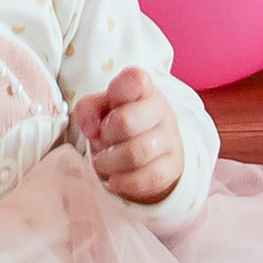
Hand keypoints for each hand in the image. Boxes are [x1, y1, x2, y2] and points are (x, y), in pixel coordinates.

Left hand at [72, 63, 184, 204]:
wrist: (150, 152)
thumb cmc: (119, 124)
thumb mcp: (100, 110)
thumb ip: (88, 109)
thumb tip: (90, 128)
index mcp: (142, 88)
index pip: (134, 79)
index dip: (116, 93)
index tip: (108, 104)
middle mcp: (160, 109)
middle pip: (127, 122)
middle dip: (106, 136)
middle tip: (101, 140)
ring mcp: (170, 138)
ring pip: (139, 152)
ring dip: (112, 162)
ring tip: (102, 162)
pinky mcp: (174, 165)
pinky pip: (151, 176)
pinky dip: (127, 182)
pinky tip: (115, 180)